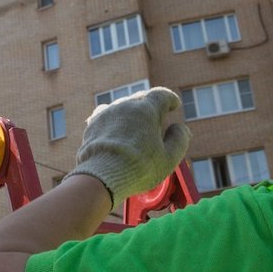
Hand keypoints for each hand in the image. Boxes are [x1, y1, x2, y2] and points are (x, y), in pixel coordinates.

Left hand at [71, 87, 190, 204]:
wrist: (102, 176)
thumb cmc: (140, 167)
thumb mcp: (169, 158)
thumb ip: (180, 139)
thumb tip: (180, 126)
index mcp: (147, 109)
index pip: (161, 95)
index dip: (170, 99)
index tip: (174, 104)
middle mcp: (126, 105)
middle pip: (142, 99)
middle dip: (152, 107)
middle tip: (157, 119)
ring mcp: (107, 113)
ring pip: (123, 106)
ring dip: (132, 113)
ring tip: (136, 126)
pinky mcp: (93, 124)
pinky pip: (106, 115)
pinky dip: (114, 119)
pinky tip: (114, 127)